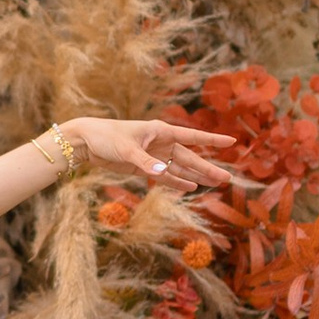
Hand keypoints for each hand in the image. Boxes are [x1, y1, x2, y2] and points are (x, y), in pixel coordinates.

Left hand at [62, 117, 241, 189]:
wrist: (86, 141)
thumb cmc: (106, 137)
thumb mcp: (126, 149)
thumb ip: (145, 162)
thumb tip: (162, 173)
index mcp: (161, 132)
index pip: (192, 137)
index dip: (212, 141)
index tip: (231, 142)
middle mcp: (161, 142)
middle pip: (190, 157)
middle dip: (208, 167)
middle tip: (227, 178)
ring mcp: (153, 155)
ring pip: (180, 167)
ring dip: (196, 175)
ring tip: (215, 184)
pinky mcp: (143, 166)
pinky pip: (165, 175)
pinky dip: (176, 181)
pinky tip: (190, 187)